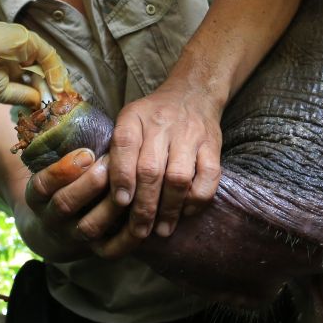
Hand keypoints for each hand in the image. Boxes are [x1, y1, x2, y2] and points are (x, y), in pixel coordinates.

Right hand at [0, 4, 68, 107]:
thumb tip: (41, 102)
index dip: (47, 94)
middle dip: (57, 90)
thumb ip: (22, 96)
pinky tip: (58, 89)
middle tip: (67, 107)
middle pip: (45, 73)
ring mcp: (24, 46)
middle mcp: (19, 57)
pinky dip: (56, 72)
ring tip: (65, 102)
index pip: (34, 81)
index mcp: (9, 69)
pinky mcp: (27, 39)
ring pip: (49, 65)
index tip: (57, 109)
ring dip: (59, 84)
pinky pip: (48, 56)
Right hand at [24, 149, 141, 259]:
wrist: (58, 227)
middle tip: (110, 167)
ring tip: (131, 190)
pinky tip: (143, 222)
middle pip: (65, 205)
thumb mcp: (55, 165)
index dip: (64, 170)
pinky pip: (109, 250)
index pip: (43, 184)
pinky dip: (127, 239)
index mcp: (38, 196)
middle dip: (88, 185)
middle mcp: (52, 218)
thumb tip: (81, 110)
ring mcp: (73, 236)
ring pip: (89, 227)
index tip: (86, 152)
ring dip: (110, 208)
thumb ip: (68, 147)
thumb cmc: (65, 182)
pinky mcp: (94, 249)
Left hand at [109, 80, 223, 239]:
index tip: (121, 202)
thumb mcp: (128, 122)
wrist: (193, 92)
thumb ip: (117, 152)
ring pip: (178, 177)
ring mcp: (190, 135)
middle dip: (144, 205)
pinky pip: (209, 176)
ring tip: (161, 229)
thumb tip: (108, 197)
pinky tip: (186, 212)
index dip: (122, 176)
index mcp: (134, 118)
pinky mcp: (213, 145)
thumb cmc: (152, 118)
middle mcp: (161, 124)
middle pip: (151, 170)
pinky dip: (197, 199)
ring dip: (170, 208)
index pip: (125, 145)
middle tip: (139, 230)